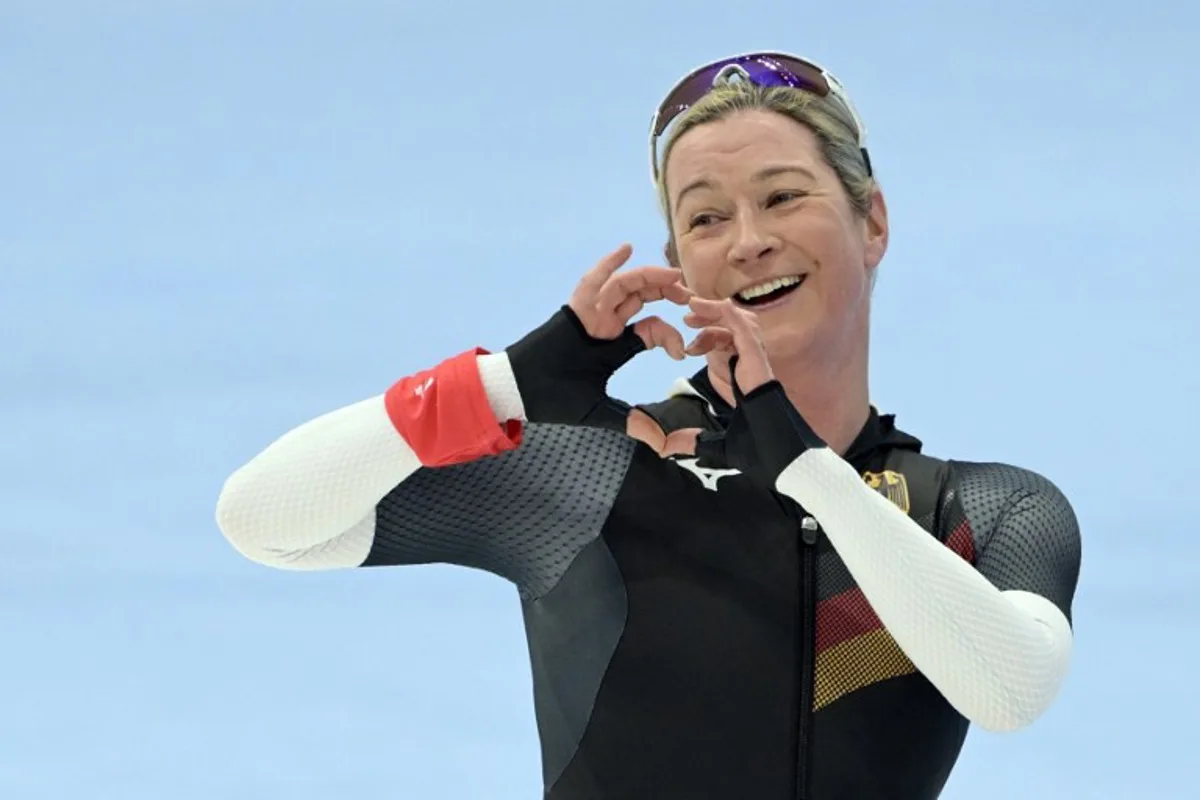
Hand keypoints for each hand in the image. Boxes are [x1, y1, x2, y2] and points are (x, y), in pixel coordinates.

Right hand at [506, 245, 690, 428]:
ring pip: (623, 288)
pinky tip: (626, 249)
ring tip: (670, 275)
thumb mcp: (599, 411)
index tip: (681, 352)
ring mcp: (588, 314)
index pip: (650, 328)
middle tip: (689, 294)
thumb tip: (662, 444)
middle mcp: (604, 324)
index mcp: (614, 344)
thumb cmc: (554, 398)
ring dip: (647, 278)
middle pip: (641, 297)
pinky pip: (592, 282)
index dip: (669, 335)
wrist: (519, 391)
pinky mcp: (572, 310)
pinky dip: (608, 265)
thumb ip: (630, 422)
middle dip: (666, 292)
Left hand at [681, 298, 824, 487]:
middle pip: (733, 329)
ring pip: (740, 325)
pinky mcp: (761, 365)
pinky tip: (717, 308)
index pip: (727, 347)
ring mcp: (759, 364)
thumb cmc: (763, 453)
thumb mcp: (717, 445)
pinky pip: (747, 333)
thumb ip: (693, 441)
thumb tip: (666, 446)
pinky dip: (732, 318)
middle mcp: (753, 368)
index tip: (686, 344)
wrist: (785, 463)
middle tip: (686, 317)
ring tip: (692, 310)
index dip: (707, 338)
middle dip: (709, 318)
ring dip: (716, 314)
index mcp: (745, 380)